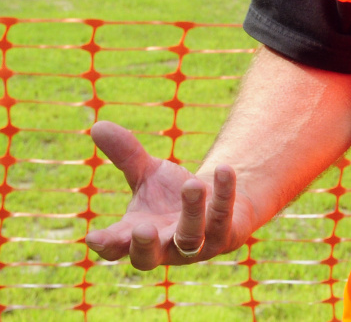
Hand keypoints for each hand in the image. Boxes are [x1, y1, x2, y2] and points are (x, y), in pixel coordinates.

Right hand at [85, 120, 254, 269]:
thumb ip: (125, 155)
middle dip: (144, 245)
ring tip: (192, 183)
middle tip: (143, 228)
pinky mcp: (224, 236)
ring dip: (191, 211)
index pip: (115, 247)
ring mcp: (194, 246)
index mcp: (136, 235)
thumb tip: (97, 125)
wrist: (215, 202)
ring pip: (190, 236)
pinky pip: (223, 217)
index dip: (105, 245)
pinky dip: (224, 194)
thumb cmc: (170, 193)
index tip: (93, 237)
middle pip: (147, 258)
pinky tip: (224, 169)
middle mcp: (163, 247)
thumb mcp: (147, 172)